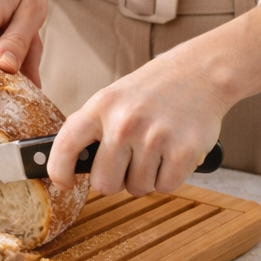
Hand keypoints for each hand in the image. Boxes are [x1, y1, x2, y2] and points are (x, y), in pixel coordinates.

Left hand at [48, 44, 226, 195]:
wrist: (200, 72)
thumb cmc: (153, 90)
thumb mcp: (113, 98)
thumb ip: (93, 130)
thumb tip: (71, 167)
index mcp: (101, 106)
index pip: (66, 146)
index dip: (59, 172)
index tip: (64, 184)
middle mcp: (124, 122)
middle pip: (104, 184)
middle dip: (115, 180)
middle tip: (128, 161)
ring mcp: (154, 137)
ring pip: (137, 188)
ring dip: (145, 177)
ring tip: (155, 148)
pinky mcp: (183, 151)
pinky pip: (165, 187)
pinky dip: (169, 177)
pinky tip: (172, 153)